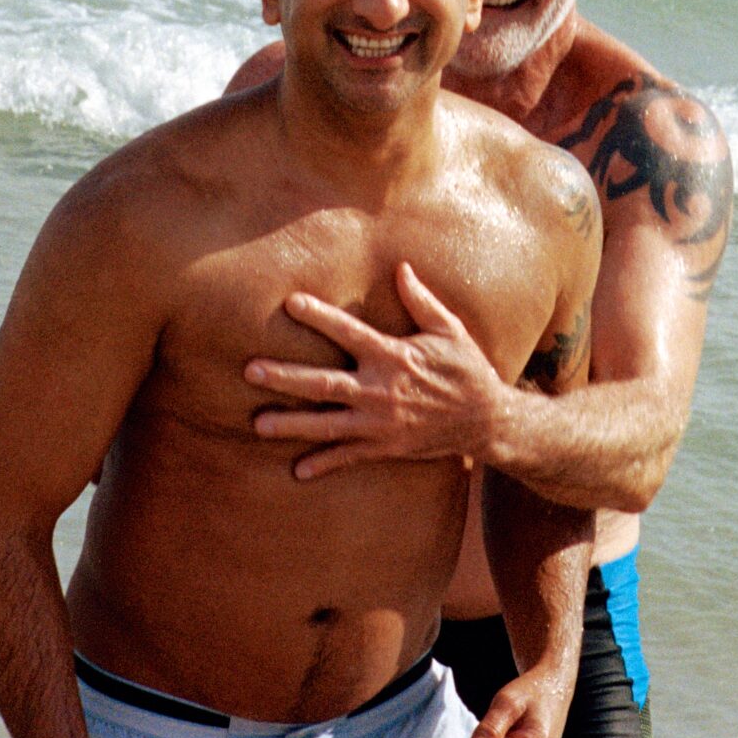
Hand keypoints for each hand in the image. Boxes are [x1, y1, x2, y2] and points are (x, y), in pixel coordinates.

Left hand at [246, 263, 510, 480]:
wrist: (487, 421)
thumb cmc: (467, 369)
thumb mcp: (449, 330)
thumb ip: (421, 301)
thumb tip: (401, 267)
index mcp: (393, 356)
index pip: (348, 332)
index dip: (319, 316)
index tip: (290, 302)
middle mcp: (380, 390)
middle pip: (323, 383)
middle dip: (285, 377)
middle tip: (250, 370)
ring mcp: (380, 423)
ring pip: (326, 424)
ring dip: (291, 424)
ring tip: (257, 424)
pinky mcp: (385, 446)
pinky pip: (348, 456)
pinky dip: (323, 463)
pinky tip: (297, 469)